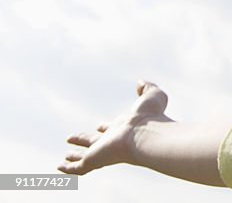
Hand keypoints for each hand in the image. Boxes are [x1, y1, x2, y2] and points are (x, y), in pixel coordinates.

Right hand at [58, 80, 172, 175]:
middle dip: (84, 139)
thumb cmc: (151, 116)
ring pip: (86, 156)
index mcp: (124, 127)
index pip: (112, 128)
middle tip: (72, 139)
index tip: (100, 126)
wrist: (146, 135)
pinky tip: (60, 168)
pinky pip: (79, 167)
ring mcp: (103, 151)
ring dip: (75, 156)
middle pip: (95, 141)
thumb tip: (140, 82)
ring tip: (65, 157)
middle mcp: (112, 140)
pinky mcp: (95, 160)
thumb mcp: (152, 96)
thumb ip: (147, 88)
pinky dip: (69, 169)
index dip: (106, 127)